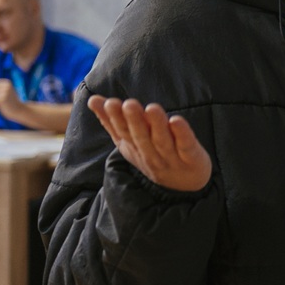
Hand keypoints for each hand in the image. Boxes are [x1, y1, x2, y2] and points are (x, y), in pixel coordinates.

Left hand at [0, 78, 18, 116]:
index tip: (0, 95)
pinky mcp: (3, 99)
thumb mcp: (3, 91)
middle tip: (2, 101)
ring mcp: (5, 92)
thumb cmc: (10, 102)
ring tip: (2, 104)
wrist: (20, 111)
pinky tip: (1, 106)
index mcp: (6, 82)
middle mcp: (6, 85)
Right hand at [89, 97, 212, 192]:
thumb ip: (112, 122)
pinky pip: (186, 146)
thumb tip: (92, 99)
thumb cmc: (153, 155)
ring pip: (162, 141)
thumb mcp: (129, 143)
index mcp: (134, 147)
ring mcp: (171, 158)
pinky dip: (182, 134)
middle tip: (129, 104)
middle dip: (134, 121)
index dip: (115, 119)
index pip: (123, 132)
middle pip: (141, 137)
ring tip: (152, 108)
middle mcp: (150, 154)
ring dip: (156, 125)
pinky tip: (177, 120)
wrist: (185, 185)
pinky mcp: (192, 158)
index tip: (109, 103)